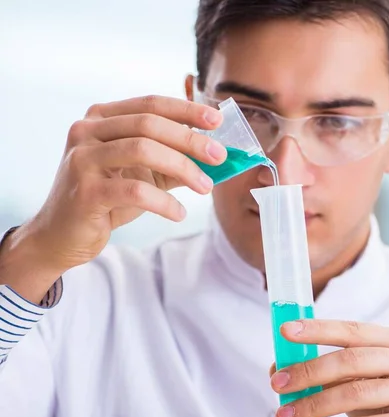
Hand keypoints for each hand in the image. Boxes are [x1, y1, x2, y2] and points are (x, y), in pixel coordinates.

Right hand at [0, 95, 226, 301]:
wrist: (62, 235)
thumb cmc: (106, 200)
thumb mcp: (143, 176)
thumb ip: (172, 162)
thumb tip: (215, 157)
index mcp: (102, 119)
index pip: (150, 104)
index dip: (186, 110)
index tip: (217, 120)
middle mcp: (87, 131)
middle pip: (149, 124)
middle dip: (191, 140)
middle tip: (220, 156)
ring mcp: (82, 159)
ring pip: (142, 150)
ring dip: (182, 168)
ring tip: (205, 187)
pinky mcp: (85, 191)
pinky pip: (135, 190)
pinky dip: (164, 202)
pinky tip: (179, 214)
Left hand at [269, 319, 388, 416]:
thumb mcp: (372, 384)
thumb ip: (337, 373)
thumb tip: (282, 367)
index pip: (353, 330)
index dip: (317, 330)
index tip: (285, 332)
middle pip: (351, 360)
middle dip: (308, 372)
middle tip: (277, 384)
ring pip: (354, 394)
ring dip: (313, 406)